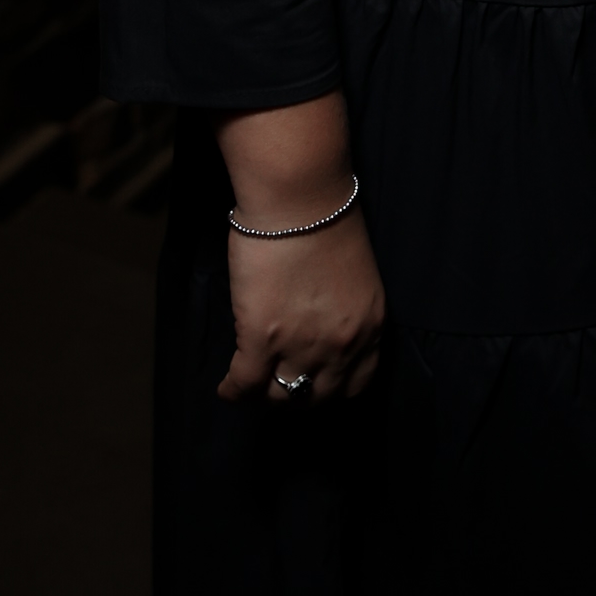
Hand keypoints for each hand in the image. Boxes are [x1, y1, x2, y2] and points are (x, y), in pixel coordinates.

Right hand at [214, 92, 385, 402]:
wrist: (300, 197)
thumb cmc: (326, 219)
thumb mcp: (356, 277)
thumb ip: (345, 311)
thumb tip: (320, 328)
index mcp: (370, 326)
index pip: (358, 383)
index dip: (333, 388)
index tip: (318, 384)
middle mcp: (341, 345)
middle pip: (318, 397)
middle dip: (300, 395)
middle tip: (281, 384)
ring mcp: (301, 346)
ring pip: (281, 396)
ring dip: (266, 395)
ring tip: (252, 386)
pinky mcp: (261, 340)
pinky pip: (245, 384)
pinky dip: (232, 392)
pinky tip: (226, 389)